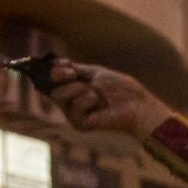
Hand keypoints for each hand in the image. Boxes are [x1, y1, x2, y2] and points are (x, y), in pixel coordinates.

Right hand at [45, 61, 172, 139]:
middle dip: (61, 76)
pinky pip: (73, 106)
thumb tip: (53, 64)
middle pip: (50, 88)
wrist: (137, 104)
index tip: (66, 63)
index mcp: (73, 89)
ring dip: (77, 88)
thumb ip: (73, 69)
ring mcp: (74, 114)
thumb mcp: (94, 73)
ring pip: (58, 95)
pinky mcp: (80, 124)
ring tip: (95, 93)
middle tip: (75, 74)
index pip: (52, 80)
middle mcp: (70, 103)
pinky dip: (86, 100)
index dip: (53, 70)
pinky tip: (99, 103)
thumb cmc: (120, 89)